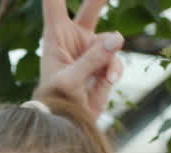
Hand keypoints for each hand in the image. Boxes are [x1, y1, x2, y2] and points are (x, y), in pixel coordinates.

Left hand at [38, 0, 123, 116]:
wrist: (67, 122)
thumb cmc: (57, 100)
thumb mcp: (70, 80)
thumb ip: (92, 60)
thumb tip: (117, 38)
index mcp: (55, 36)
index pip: (54, 3)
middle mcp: (73, 38)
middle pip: (90, 6)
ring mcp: (90, 49)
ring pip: (111, 41)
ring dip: (109, 58)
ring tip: (102, 77)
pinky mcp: (103, 63)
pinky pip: (116, 59)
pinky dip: (114, 70)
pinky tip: (106, 83)